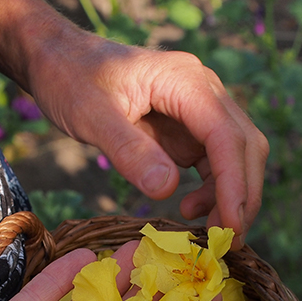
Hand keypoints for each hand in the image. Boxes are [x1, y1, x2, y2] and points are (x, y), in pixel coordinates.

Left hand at [27, 37, 268, 249]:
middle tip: (228, 242)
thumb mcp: (92, 116)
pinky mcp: (187, 128)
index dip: (233, 184)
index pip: (225, 136)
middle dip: (242, 195)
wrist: (57, 58)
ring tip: (206, 230)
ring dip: (230, 196)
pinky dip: (212, 190)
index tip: (230, 227)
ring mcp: (197, 109)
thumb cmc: (71, 79)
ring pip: (235, 156)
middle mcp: (202, 91)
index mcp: (185, 80)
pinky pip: (213, 161)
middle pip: (244, 145)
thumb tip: (168, 189)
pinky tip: (189, 209)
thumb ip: (130, 151)